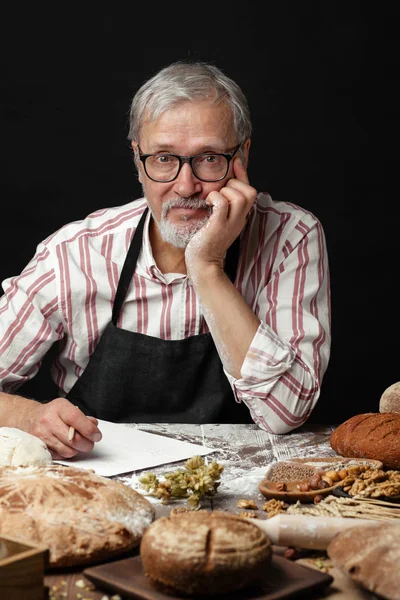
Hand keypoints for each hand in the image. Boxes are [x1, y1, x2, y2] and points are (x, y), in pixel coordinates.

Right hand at [24, 397, 101, 458]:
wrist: (29, 418)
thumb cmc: (53, 413)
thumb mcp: (67, 408)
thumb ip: (82, 418)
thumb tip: (94, 427)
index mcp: (59, 407)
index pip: (76, 419)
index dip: (89, 430)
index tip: (96, 435)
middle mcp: (48, 420)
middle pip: (73, 439)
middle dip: (87, 444)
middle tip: (90, 442)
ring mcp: (42, 435)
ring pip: (68, 450)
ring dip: (77, 450)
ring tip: (77, 444)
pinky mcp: (39, 447)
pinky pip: (59, 456)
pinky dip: (66, 453)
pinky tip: (66, 446)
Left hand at [185, 157, 256, 273]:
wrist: (203, 263)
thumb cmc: (206, 242)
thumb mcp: (218, 221)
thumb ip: (221, 206)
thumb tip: (215, 188)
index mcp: (240, 216)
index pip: (249, 190)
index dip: (243, 173)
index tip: (235, 162)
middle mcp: (239, 219)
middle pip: (250, 191)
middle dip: (235, 184)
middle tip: (219, 192)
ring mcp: (230, 223)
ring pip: (239, 196)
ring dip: (225, 191)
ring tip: (213, 199)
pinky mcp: (218, 226)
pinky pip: (222, 202)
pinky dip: (215, 198)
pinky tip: (207, 204)